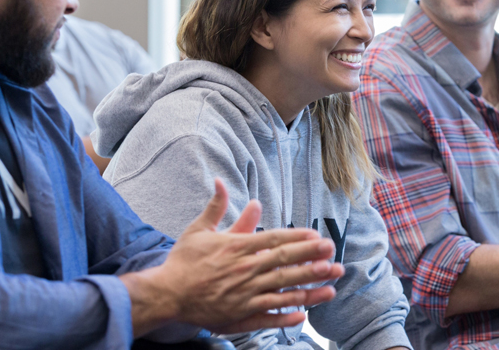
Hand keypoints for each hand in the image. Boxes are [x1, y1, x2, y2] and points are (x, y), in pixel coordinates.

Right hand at [122, 179, 344, 335]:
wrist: (166, 293)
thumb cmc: (183, 261)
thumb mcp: (198, 230)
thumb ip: (216, 207)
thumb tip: (221, 182)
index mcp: (237, 248)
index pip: (274, 240)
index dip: (298, 238)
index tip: (317, 235)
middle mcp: (244, 271)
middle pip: (284, 263)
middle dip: (312, 258)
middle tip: (333, 253)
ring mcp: (244, 295)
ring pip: (282, 290)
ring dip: (309, 287)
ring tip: (331, 283)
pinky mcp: (239, 316)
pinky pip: (267, 317)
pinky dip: (285, 316)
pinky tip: (303, 316)